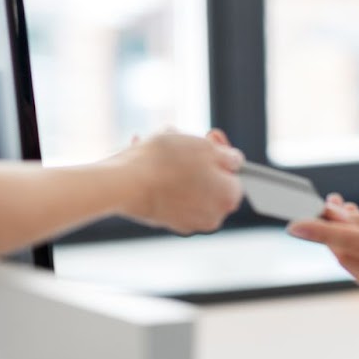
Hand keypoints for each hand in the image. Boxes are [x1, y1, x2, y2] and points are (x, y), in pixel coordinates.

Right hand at [114, 128, 242, 234]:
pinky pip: (168, 194)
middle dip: (196, 158)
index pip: (234, 173)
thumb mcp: (204, 146)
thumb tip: (233, 161)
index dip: (221, 152)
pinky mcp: (163, 221)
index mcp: (228, 198)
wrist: (124, 183)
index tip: (207, 137)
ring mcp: (187, 222)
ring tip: (157, 146)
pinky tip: (144, 157)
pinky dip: (160, 177)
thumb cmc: (166, 162)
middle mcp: (212, 216)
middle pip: (210, 180)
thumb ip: (227, 155)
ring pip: (187, 185)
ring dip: (175, 164)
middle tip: (180, 140)